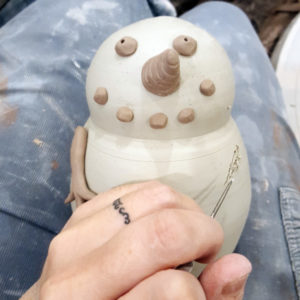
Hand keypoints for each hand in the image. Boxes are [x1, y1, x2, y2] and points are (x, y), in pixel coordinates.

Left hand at [21, 181, 250, 299]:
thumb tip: (238, 263)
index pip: (172, 288)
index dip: (201, 287)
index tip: (202, 282)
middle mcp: (72, 280)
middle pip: (160, 232)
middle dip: (201, 233)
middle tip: (206, 248)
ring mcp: (71, 238)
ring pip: (151, 197)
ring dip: (184, 211)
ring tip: (183, 234)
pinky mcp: (78, 214)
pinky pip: (134, 188)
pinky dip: (159, 200)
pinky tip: (161, 221)